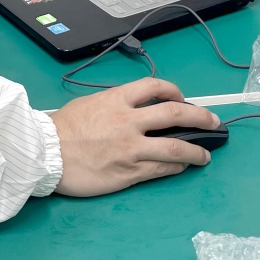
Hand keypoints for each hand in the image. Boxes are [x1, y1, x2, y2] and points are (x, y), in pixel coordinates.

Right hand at [51, 78, 219, 196]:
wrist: (45, 154)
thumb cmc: (61, 128)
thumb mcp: (88, 104)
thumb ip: (113, 105)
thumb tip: (131, 109)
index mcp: (117, 100)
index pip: (155, 87)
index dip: (174, 91)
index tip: (182, 98)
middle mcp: (129, 122)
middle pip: (175, 113)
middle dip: (200, 116)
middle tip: (213, 121)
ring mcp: (132, 148)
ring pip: (175, 147)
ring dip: (196, 150)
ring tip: (206, 154)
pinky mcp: (129, 172)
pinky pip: (161, 169)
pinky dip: (176, 167)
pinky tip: (183, 166)